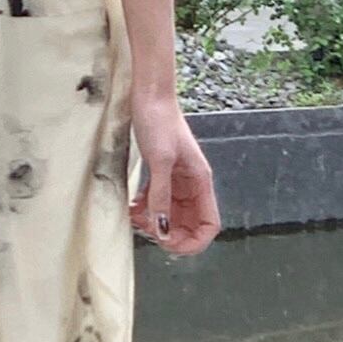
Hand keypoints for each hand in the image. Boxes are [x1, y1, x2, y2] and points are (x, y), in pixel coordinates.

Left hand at [128, 89, 220, 254]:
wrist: (149, 96)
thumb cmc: (159, 122)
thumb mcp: (160, 161)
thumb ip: (161, 196)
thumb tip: (162, 230)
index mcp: (200, 182)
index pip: (209, 224)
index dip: (194, 241)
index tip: (170, 245)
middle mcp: (192, 185)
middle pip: (189, 225)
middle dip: (170, 234)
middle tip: (149, 232)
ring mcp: (176, 180)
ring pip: (171, 216)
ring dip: (155, 222)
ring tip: (136, 217)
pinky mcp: (161, 174)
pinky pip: (157, 202)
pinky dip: (145, 209)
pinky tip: (132, 207)